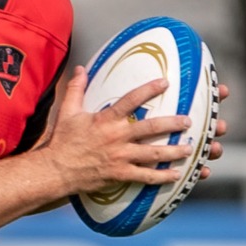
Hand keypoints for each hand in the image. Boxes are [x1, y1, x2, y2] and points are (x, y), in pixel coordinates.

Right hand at [40, 67, 225, 195]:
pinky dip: (162, 177)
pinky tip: (177, 175)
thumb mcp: (67, 112)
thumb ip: (76, 89)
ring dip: (173, 151)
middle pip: (150, 128)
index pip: (131, 100)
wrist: (55, 170)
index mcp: (106, 120)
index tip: (165, 82)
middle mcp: (116, 137)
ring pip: (153, 154)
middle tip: (188, 120)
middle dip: (172, 123)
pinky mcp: (120, 174)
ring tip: (190, 148)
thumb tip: (79, 68)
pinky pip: (145, 176)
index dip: (149, 90)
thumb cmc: (62, 141)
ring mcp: (120, 157)